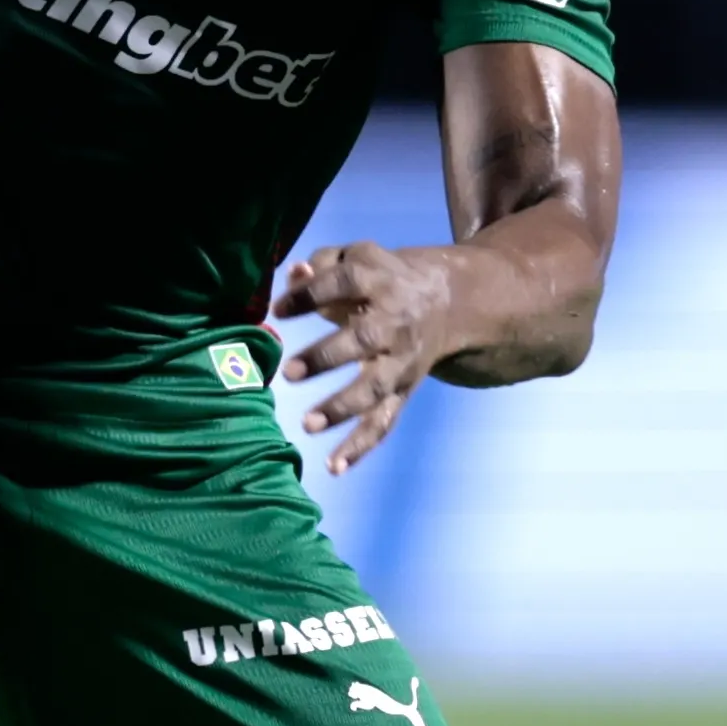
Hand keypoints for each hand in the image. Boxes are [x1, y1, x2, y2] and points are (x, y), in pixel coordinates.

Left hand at [269, 241, 484, 475]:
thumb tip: (293, 275)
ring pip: (375, 388)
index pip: (346, 283)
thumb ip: (322, 264)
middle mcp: (394, 324)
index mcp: (380, 282)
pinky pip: (384, 422)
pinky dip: (360, 447)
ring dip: (342, 408)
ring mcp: (400, 362)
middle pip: (364, 339)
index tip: (279, 309)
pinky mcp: (402, 392)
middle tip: (288, 372)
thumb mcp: (357, 259)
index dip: (312, 295)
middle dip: (326, 356)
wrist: (448, 303)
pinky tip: (334, 467)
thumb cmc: (382, 280)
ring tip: (308, 425)